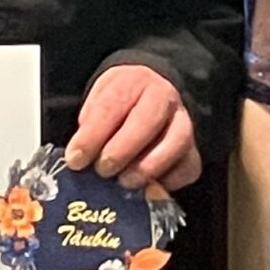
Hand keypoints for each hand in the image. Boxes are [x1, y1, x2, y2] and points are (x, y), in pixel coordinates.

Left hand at [67, 63, 200, 190]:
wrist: (152, 94)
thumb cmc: (119, 104)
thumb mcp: (98, 102)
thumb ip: (89, 126)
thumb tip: (78, 158)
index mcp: (133, 81)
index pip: (112, 105)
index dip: (92, 135)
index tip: (76, 159)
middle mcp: (164, 97)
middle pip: (149, 120)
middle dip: (122, 149)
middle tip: (103, 170)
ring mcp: (183, 122)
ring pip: (177, 141)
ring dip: (149, 166)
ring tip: (125, 181)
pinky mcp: (193, 150)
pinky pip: (188, 166)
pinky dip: (170, 181)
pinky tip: (148, 188)